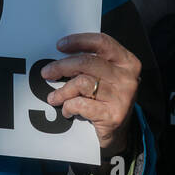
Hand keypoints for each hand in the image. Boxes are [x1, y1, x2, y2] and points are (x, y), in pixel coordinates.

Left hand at [41, 32, 140, 157]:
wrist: (120, 133)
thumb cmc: (107, 99)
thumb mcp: (106, 76)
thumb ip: (91, 63)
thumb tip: (61, 55)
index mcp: (127, 62)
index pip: (102, 42)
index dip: (79, 41)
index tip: (60, 45)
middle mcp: (127, 78)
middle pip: (87, 63)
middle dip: (62, 66)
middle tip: (47, 73)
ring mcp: (122, 97)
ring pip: (82, 83)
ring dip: (62, 91)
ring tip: (54, 97)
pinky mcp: (113, 115)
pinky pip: (82, 104)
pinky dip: (69, 106)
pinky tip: (67, 110)